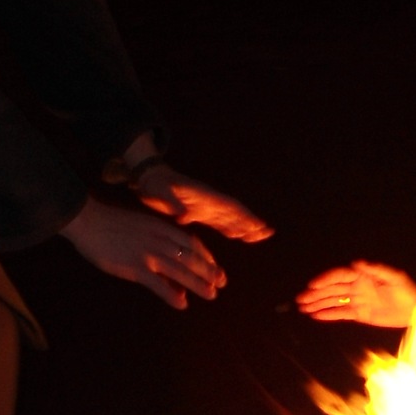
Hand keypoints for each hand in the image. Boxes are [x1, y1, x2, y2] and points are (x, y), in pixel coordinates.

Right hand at [61, 198, 227, 310]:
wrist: (89, 220)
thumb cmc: (111, 223)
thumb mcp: (140, 225)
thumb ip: (155, 236)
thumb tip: (165, 251)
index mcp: (161, 227)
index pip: (191, 242)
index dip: (205, 255)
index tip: (214, 266)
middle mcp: (159, 240)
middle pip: (191, 256)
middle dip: (208, 270)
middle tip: (222, 282)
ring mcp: (148, 253)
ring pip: (180, 270)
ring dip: (198, 283)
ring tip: (211, 294)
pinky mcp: (134, 267)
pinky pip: (157, 283)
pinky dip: (171, 294)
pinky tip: (181, 304)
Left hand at [135, 164, 272, 243]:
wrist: (148, 178)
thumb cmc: (154, 183)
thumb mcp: (161, 192)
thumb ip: (174, 203)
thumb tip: (184, 216)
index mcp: (203, 196)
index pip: (228, 207)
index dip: (244, 216)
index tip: (258, 225)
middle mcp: (208, 201)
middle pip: (234, 212)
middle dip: (250, 222)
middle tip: (268, 233)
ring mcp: (204, 206)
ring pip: (229, 218)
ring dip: (243, 226)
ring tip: (259, 236)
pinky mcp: (197, 211)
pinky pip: (218, 221)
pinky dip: (229, 228)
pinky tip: (237, 235)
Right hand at [296, 260, 415, 326]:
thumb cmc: (407, 290)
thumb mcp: (395, 277)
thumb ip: (376, 269)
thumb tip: (357, 263)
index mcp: (363, 276)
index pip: (340, 276)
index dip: (325, 280)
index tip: (312, 285)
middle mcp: (357, 287)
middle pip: (332, 289)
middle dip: (316, 294)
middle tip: (300, 299)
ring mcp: (358, 301)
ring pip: (334, 301)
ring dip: (318, 304)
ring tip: (303, 308)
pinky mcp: (360, 314)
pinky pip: (341, 314)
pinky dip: (328, 314)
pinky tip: (316, 316)